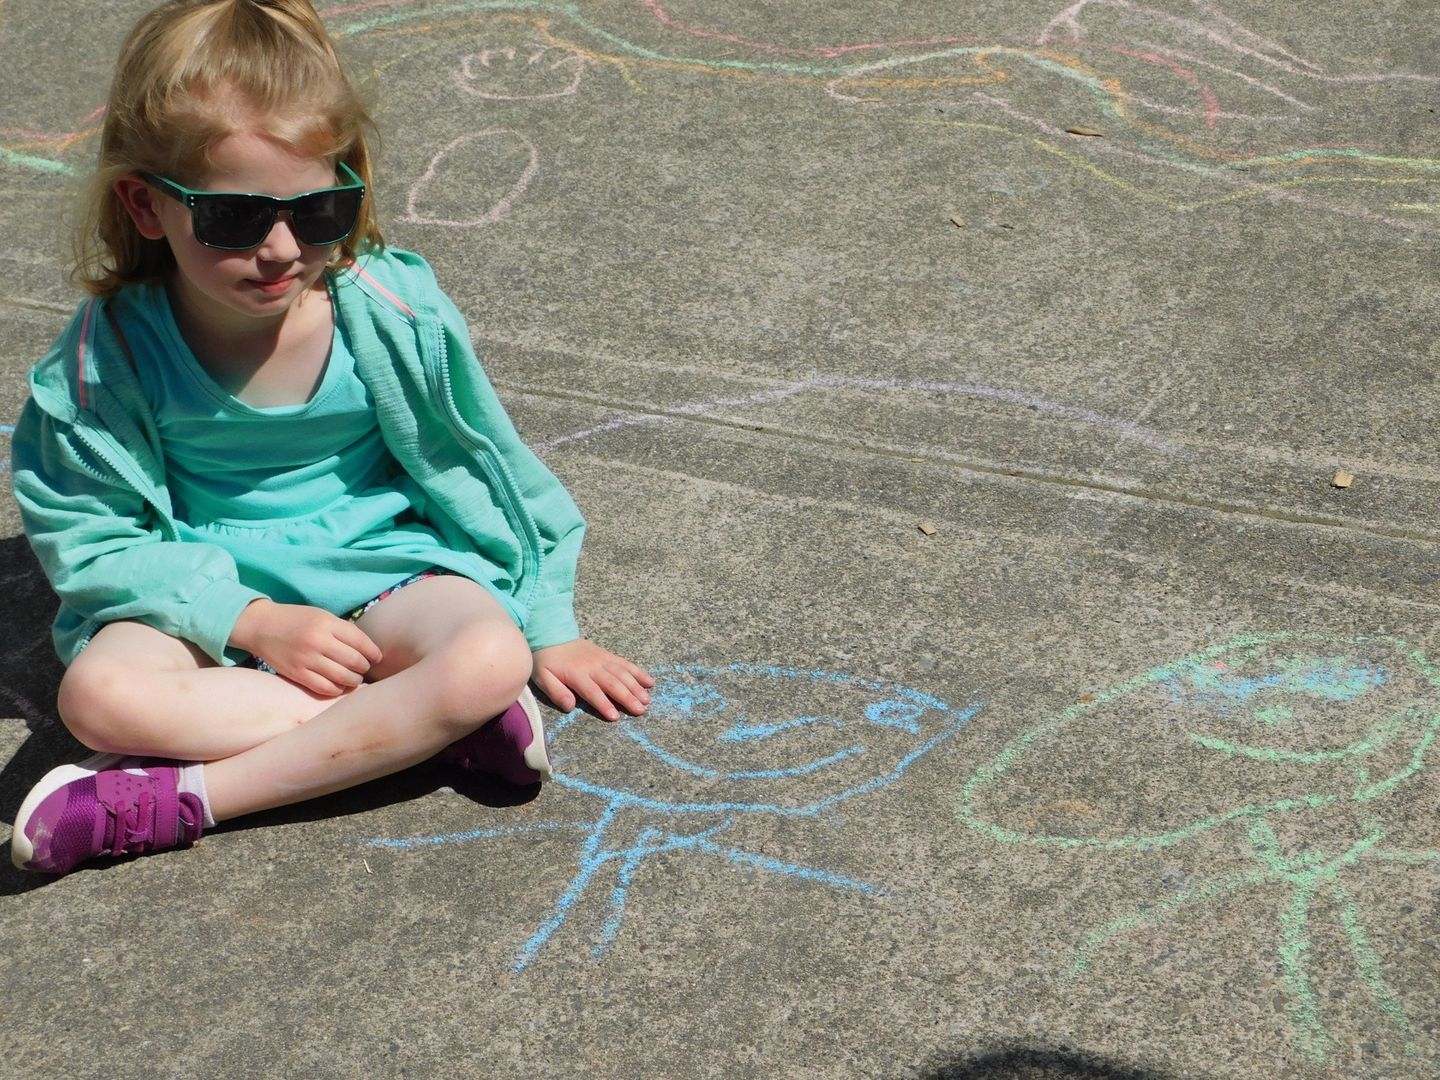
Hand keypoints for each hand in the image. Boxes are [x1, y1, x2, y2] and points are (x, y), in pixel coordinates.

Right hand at [230, 599, 382, 696]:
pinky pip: (325, 688)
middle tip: (365, 668)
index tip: (377, 658)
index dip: (373, 652)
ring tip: (355, 678)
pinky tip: (339, 685)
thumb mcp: (322, 616)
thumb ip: (343, 631)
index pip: (361, 642)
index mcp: (327, 623)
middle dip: (365, 667)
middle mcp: (317, 641)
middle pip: (355, 661)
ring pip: (343, 677)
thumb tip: (368, 650)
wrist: (262, 626)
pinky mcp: (296, 673)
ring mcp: (306, 659)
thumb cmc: (297, 620)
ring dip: (354, 680)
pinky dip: (337, 689)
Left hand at [531, 639, 653, 721]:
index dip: (604, 704)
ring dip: (636, 687)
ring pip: (623, 673)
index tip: (615, 717)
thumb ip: (556, 692)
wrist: (552, 633)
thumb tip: (570, 706)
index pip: (593, 691)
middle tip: (640, 710)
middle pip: (613, 683)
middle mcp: (593, 667)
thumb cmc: (547, 660)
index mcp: (576, 674)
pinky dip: (638, 672)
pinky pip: (626, 664)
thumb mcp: (543, 677)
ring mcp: (603, 660)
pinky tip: (649, 681)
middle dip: (627, 697)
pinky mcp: (608, 655)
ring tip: (647, 700)